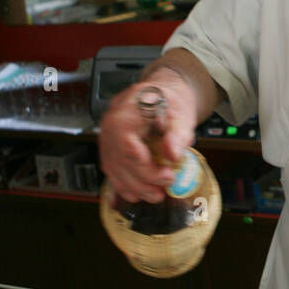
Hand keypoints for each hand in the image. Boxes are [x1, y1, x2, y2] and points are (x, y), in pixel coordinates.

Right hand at [98, 69, 197, 204]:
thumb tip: (173, 156)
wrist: (161, 92)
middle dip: (141, 183)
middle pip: (118, 162)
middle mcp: (109, 126)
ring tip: (154, 196)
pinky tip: (137, 193)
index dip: (146, 169)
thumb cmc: (170, 100)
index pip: (128, 148)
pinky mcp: (109, 146)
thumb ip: (178, 134)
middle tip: (162, 193)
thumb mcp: (181, 113)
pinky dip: (123, 183)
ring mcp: (106, 136)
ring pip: (112, 168)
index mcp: (125, 113)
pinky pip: (111, 168)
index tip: (168, 177)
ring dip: (132, 188)